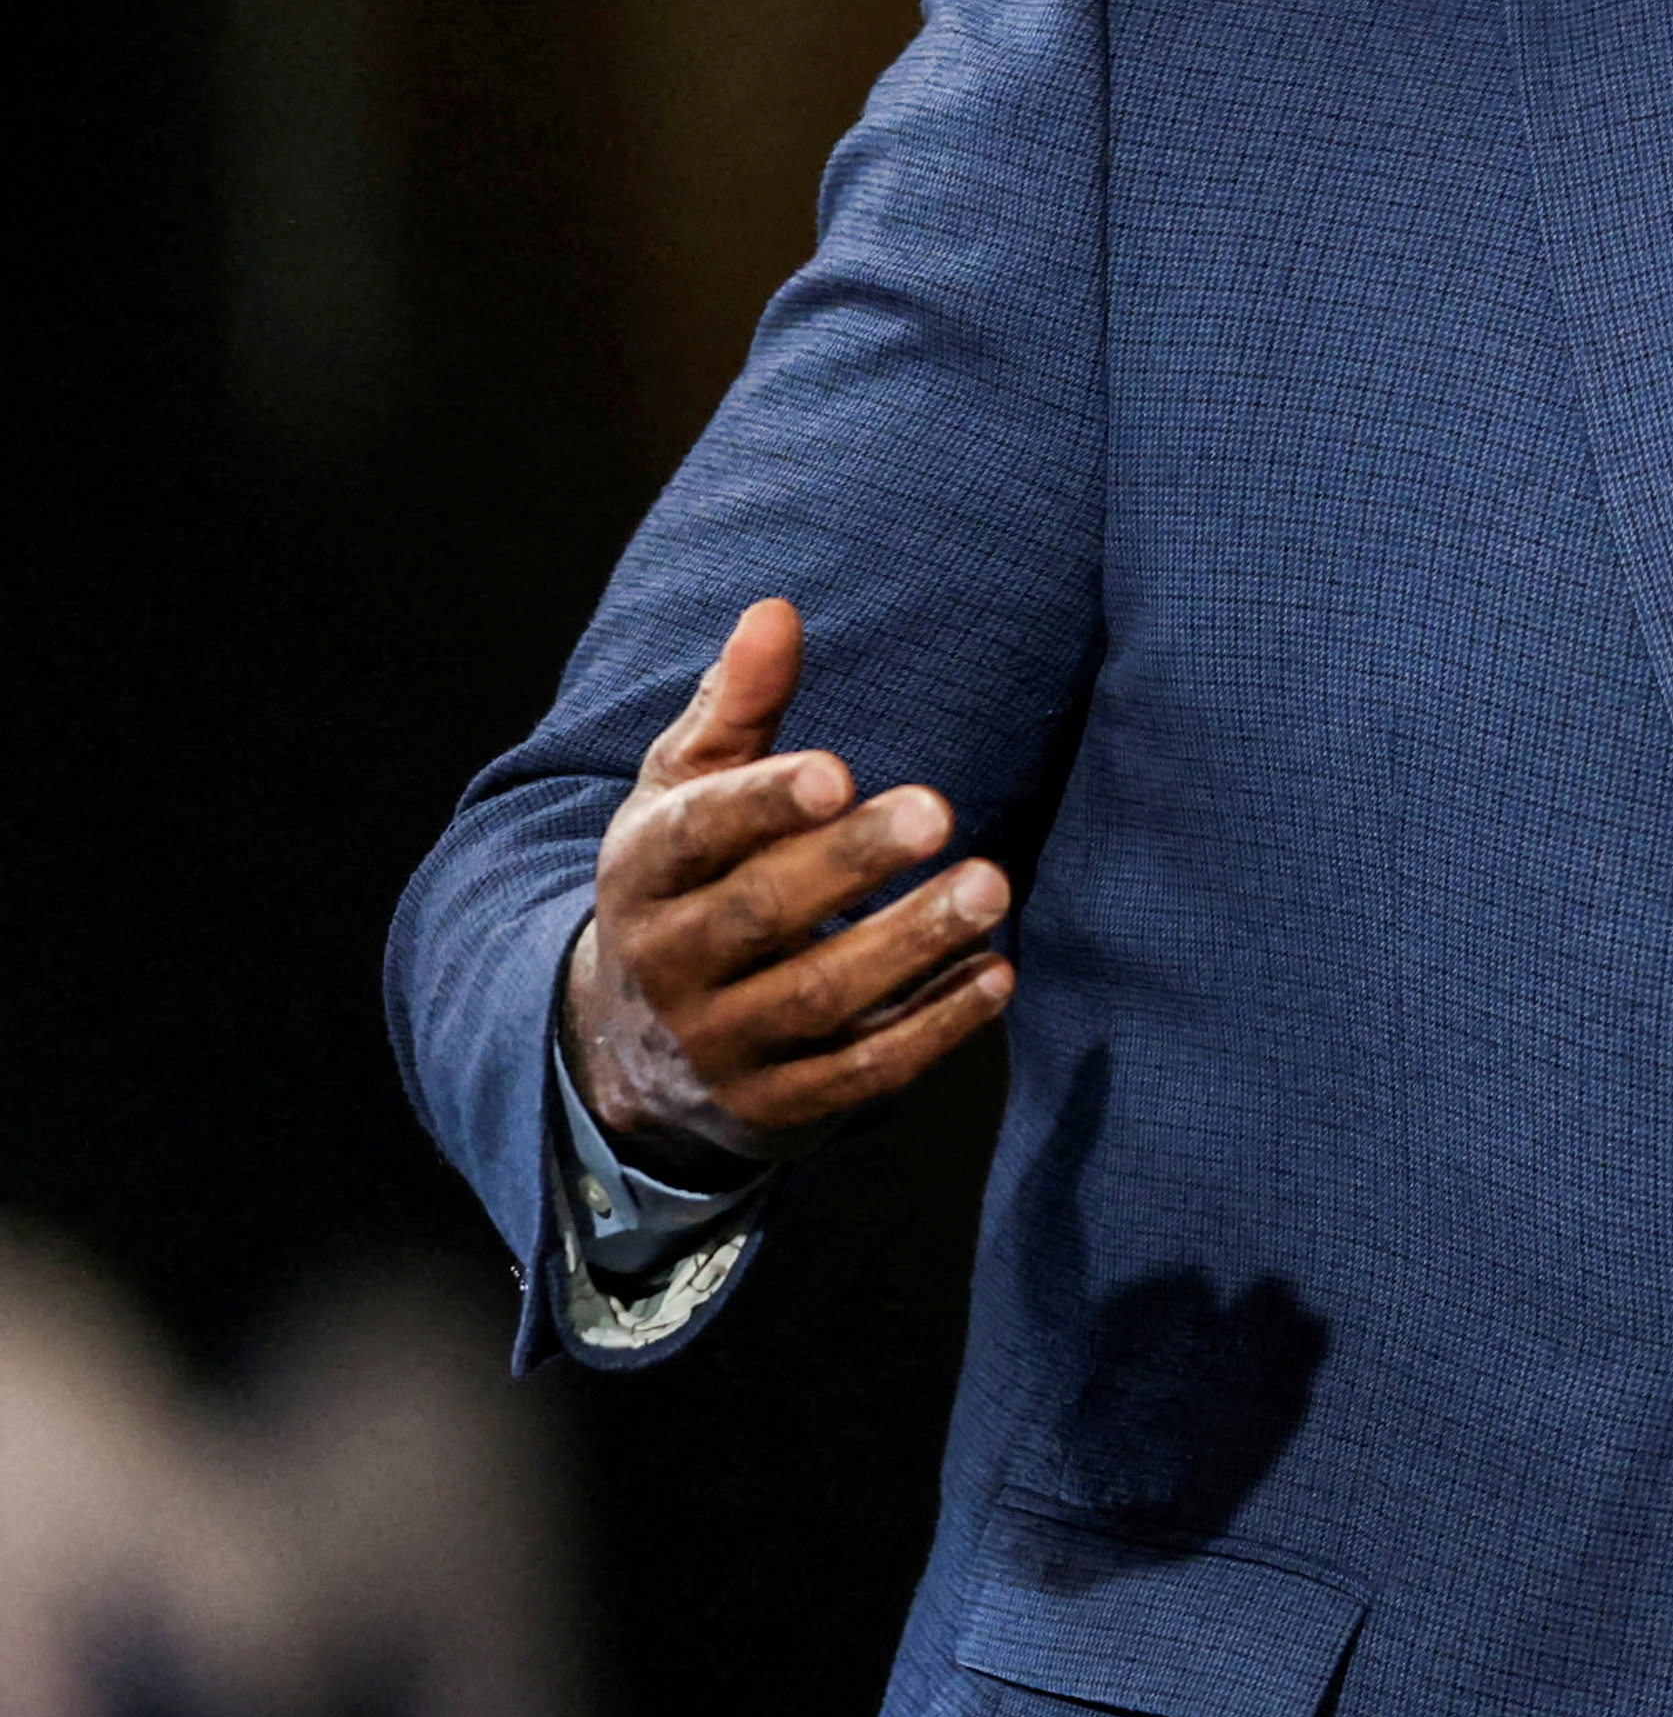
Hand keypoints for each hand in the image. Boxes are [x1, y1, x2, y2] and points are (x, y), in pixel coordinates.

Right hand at [559, 598, 1015, 1177]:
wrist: (630, 1046)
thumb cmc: (687, 880)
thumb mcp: (687, 792)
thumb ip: (736, 707)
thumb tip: (777, 610)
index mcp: (641, 871)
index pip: (694, 836)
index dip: (762, 805)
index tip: (840, 770)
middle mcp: (669, 961)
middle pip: (761, 914)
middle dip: (849, 864)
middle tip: (942, 811)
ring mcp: (719, 1042)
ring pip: (816, 999)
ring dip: (910, 945)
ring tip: (992, 887)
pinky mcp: (774, 1106)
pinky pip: (859, 1073)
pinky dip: (933, 1029)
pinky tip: (999, 976)